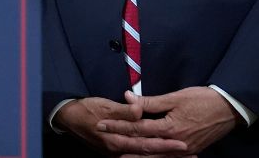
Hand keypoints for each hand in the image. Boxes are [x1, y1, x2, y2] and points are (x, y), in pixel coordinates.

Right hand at [55, 96, 187, 155]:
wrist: (67, 117)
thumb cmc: (86, 109)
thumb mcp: (104, 106)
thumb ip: (123, 111)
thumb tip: (139, 110)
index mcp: (117, 140)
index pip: (146, 144)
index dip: (165, 145)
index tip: (184, 144)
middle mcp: (118, 151)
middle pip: (149, 155)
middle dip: (170, 155)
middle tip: (192, 154)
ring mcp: (116, 153)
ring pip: (144, 157)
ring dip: (163, 157)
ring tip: (184, 156)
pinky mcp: (116, 151)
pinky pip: (137, 155)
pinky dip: (151, 156)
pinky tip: (161, 154)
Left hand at [98, 87, 239, 155]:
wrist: (230, 109)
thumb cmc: (202, 100)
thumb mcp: (175, 97)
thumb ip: (150, 101)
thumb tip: (127, 96)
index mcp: (170, 128)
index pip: (137, 128)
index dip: (118, 126)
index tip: (101, 124)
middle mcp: (175, 143)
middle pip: (142, 144)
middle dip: (121, 140)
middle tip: (102, 136)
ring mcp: (184, 149)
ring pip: (154, 154)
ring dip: (135, 153)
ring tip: (117, 151)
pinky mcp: (191, 150)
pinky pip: (168, 156)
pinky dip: (154, 156)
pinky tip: (143, 155)